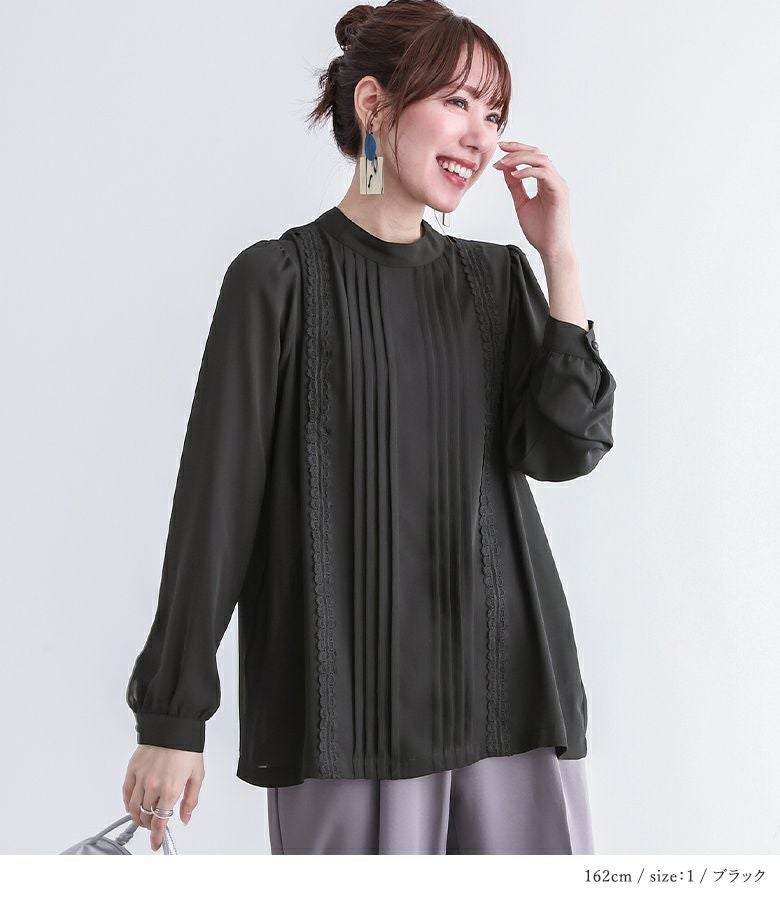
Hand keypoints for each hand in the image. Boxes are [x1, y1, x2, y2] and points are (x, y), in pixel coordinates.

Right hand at [122, 745, 204, 850]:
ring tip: (142, 818)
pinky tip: (132, 805)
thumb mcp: (197, 775)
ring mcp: (141, 778)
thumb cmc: (187, 747)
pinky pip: (126, 792)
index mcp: (171, 789)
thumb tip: (185, 817)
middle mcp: (154, 786)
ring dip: (137, 817)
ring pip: (134, 807)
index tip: (156, 843)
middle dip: (149, 825)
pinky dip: (127, 802)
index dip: (157, 836)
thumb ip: (191, 800)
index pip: (160, 821)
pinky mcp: (132, 769)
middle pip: (146, 816)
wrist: (174, 725)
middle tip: (153, 826)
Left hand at [492, 140, 574, 260]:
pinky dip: (528, 171)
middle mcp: (554, 180)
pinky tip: (514, 175)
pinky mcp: (559, 193)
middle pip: (537, 153)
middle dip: (518, 148)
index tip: (501, 148)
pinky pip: (544, 174)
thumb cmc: (540, 231)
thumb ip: (515, 186)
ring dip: (520, 158)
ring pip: (541, 160)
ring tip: (503, 163)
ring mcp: (558, 185)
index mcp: (546, 182)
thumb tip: (506, 169)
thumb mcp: (521, 203)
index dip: (517, 149)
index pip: (533, 157)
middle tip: (500, 149)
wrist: (551, 249)